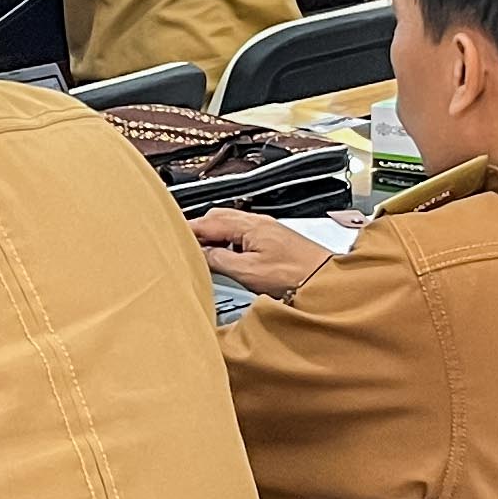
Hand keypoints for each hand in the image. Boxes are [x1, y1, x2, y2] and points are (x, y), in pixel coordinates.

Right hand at [195, 209, 334, 299]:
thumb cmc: (294, 274)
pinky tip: (227, 257)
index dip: (188, 229)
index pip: (207, 222)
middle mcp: (257, 222)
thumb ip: (219, 260)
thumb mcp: (247, 271)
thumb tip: (199, 254)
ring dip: (214, 236)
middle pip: (217, 218)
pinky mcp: (273, 239)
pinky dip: (228, 241)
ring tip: (204, 255)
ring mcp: (266, 229)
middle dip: (199, 230)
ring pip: (230, 225)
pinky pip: (242, 233)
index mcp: (248, 225)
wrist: (325, 280)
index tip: (172, 235)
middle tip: (185, 246)